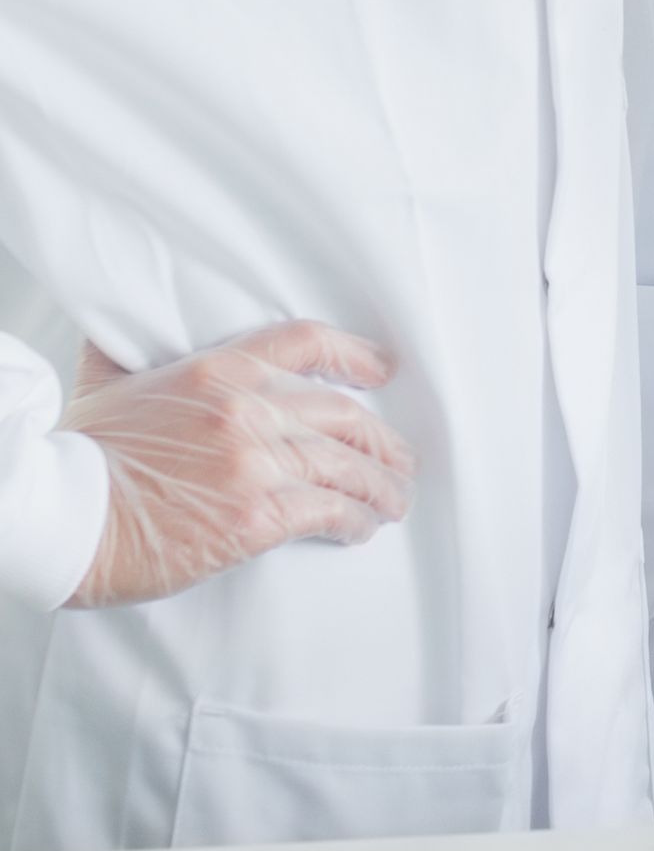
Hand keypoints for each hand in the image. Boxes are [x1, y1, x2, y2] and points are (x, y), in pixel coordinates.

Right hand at [67, 325, 412, 605]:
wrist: (59, 515)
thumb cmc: (79, 456)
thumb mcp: (106, 382)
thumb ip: (132, 352)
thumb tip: (127, 323)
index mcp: (216, 370)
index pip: (305, 343)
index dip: (353, 355)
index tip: (381, 369)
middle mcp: (245, 410)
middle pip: (342, 415)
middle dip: (379, 441)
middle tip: (397, 459)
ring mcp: (254, 463)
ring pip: (345, 467)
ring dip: (379, 486)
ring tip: (392, 499)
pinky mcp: (255, 516)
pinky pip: (328, 512)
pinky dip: (353, 520)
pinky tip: (359, 528)